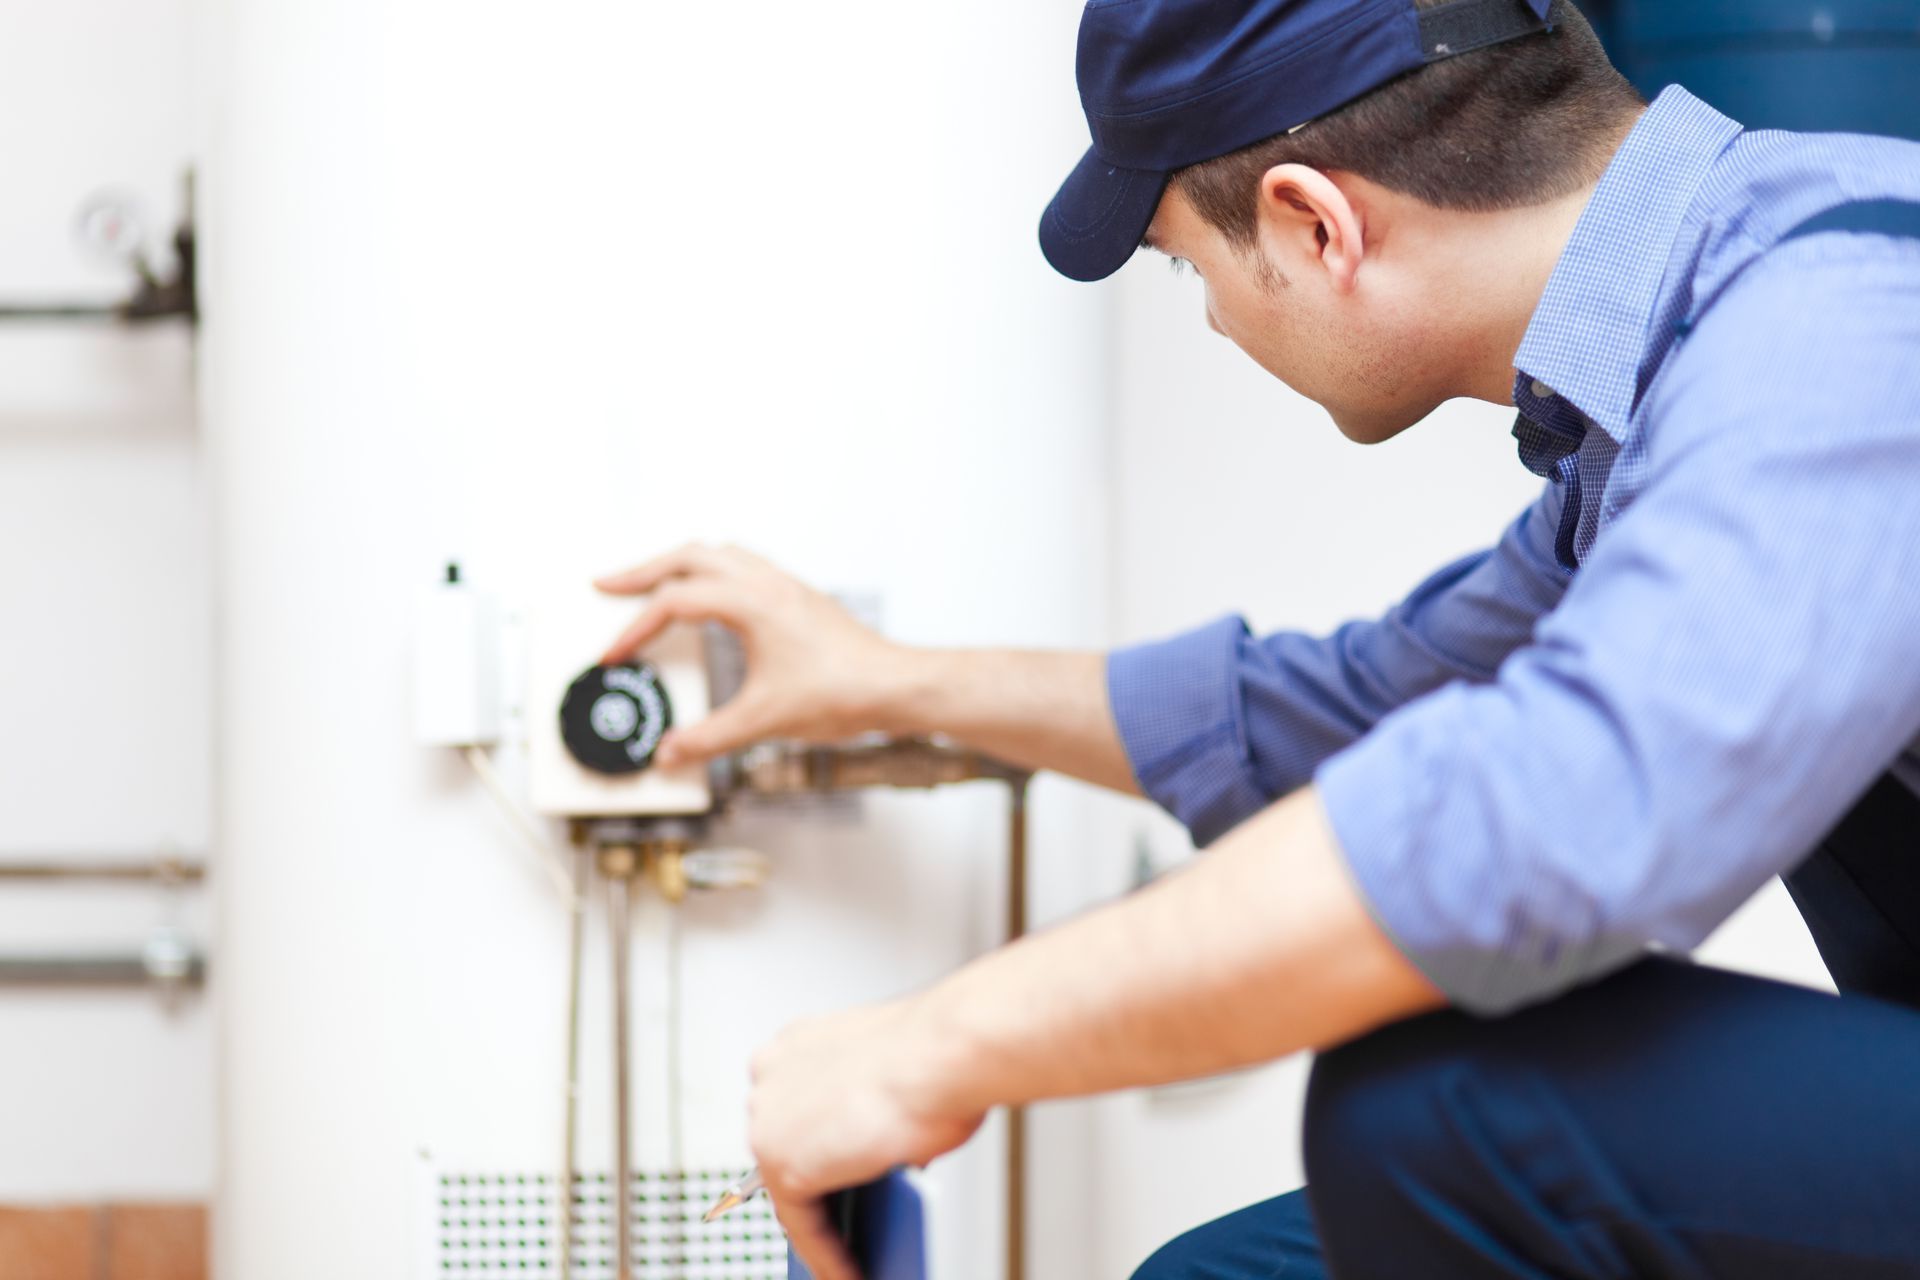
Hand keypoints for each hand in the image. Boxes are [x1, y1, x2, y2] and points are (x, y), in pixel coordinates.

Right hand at [596, 544, 908, 766]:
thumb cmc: (845, 692)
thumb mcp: (764, 721)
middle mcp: (767, 582)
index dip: (635, 630)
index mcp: (752, 601)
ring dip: (678, 564)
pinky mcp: (798, 598)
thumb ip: (709, 738)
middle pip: (689, 555)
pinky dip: (711, 572)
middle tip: (607, 586)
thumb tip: (671, 752)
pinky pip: (743, 566)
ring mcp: (785, 586)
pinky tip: (709, 599)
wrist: (897, 687)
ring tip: (651, 585)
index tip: (615, 657)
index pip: (674, 602)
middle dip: (642, 571)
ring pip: (718, 553)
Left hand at [748, 1001, 983, 1279]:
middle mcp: (773, 1075)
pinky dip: (828, 1255)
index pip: (797, 1108)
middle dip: (817, 1185)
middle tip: (844, 1220)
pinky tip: (851, 1272)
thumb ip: (876, 1114)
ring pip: (792, 1190)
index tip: (830, 1172)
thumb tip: (883, 1154)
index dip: (817, 1144)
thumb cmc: (938, 1054)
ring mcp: (769, 1119)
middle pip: (789, 1147)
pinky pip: (802, 1225)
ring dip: (823, 1225)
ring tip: (851, 1255)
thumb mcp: (898, 1080)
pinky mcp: (782, 1165)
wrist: (944, 1054)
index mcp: (797, 1045)